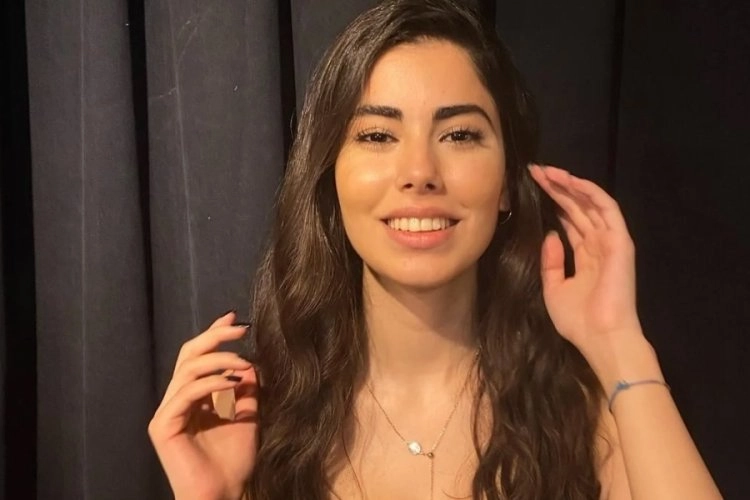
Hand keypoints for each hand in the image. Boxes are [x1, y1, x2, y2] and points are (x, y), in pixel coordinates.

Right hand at [148, 311, 257, 499]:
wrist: (226, 494)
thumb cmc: (235, 462)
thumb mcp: (248, 415)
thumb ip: (247, 389)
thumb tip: (252, 361)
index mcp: (193, 397)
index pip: (199, 357)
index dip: (214, 334)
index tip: (236, 318)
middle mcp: (176, 401)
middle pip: (188, 355)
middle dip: (214, 336)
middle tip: (240, 328)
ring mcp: (167, 413)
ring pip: (187, 370)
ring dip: (219, 360)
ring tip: (245, 363)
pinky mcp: (163, 426)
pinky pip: (186, 393)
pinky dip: (211, 383)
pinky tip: (233, 382)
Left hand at [528, 164, 643, 354]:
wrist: (600, 338)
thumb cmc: (578, 321)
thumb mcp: (554, 289)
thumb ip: (551, 262)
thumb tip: (550, 234)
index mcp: (585, 257)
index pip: (570, 221)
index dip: (553, 203)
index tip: (532, 188)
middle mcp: (599, 245)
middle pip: (577, 208)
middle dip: (557, 188)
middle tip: (535, 171)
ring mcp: (611, 242)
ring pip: (590, 203)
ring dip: (570, 185)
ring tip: (547, 171)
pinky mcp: (620, 241)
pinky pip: (607, 209)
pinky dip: (589, 192)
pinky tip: (570, 181)